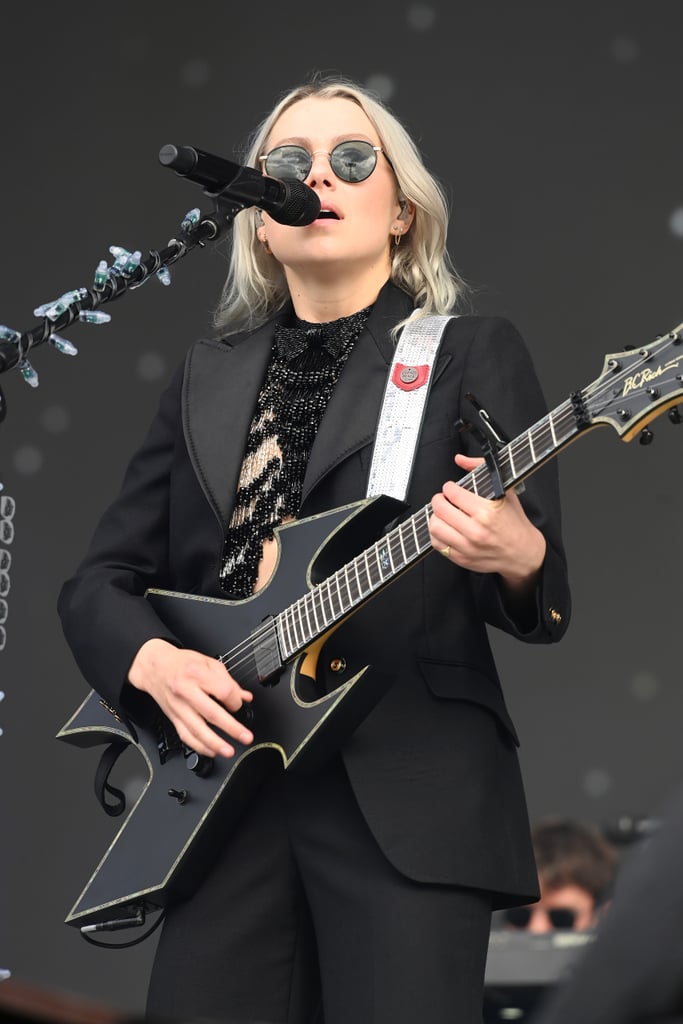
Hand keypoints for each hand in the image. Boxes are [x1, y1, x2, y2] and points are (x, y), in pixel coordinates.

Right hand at [128, 638, 253, 757]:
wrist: (155, 667)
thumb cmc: (182, 663)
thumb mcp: (208, 662)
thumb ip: (228, 680)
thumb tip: (244, 696)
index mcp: (197, 673)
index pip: (223, 691)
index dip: (236, 700)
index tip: (239, 704)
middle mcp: (186, 691)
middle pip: (211, 713)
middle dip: (231, 728)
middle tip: (245, 737)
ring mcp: (178, 707)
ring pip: (197, 729)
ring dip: (215, 743)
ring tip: (228, 751)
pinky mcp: (173, 718)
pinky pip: (185, 736)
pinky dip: (199, 746)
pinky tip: (211, 750)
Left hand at [429, 454, 545, 591]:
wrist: (523, 553)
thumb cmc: (514, 522)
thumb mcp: (505, 492)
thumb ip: (481, 470)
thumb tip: (460, 459)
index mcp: (487, 512)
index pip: (453, 493)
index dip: (449, 487)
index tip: (451, 488)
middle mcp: (476, 531)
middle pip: (440, 509)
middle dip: (438, 500)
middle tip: (443, 499)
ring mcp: (468, 547)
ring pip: (435, 527)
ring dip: (435, 517)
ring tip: (443, 514)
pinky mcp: (462, 558)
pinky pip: (437, 544)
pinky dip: (437, 534)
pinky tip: (445, 528)